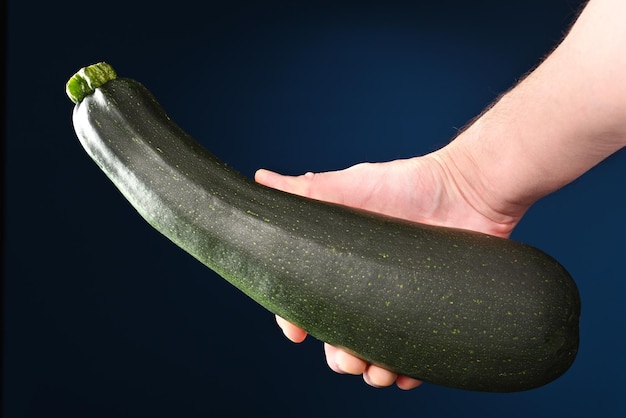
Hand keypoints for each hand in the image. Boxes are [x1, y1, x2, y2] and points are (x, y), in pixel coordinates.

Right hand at [255, 154, 522, 388]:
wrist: (468, 190)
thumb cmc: (407, 185)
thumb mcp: (349, 188)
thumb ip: (306, 191)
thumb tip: (260, 178)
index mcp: (341, 266)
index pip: (307, 300)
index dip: (294, 318)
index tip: (294, 330)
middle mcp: (367, 289)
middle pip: (340, 337)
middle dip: (337, 356)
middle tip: (346, 355)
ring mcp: (401, 305)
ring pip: (376, 355)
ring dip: (370, 372)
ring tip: (377, 370)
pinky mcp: (433, 316)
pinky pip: (419, 359)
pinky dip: (410, 374)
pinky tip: (407, 375)